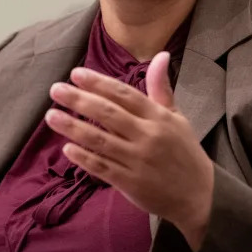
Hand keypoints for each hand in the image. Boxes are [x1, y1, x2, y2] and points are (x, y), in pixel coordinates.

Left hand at [45, 52, 213, 249]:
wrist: (199, 195)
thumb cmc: (184, 152)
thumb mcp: (177, 117)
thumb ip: (161, 88)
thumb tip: (161, 55)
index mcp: (158, 117)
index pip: (124, 94)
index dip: (99, 83)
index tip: (76, 74)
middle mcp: (148, 136)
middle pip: (108, 114)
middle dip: (79, 100)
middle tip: (55, 90)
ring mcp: (138, 160)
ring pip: (100, 140)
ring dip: (73, 127)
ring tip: (51, 116)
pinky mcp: (130, 183)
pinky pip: (102, 168)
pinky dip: (84, 158)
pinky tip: (67, 148)